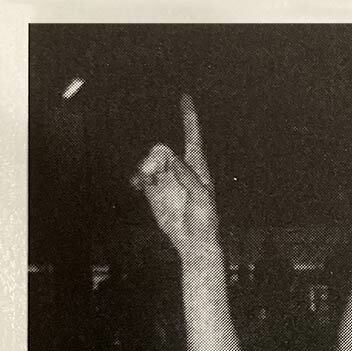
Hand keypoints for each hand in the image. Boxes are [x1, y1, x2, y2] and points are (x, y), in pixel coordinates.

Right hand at [132, 95, 218, 253]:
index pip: (192, 137)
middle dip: (153, 158)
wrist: (193, 242)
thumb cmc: (204, 220)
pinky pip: (142, 176)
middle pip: (161, 150)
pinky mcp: (154, 191)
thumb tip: (172, 159)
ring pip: (149, 161)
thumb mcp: (201, 197)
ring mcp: (166, 179)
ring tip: (145, 182)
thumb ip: (187, 177)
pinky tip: (138, 186)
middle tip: (151, 173)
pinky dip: (138, 177)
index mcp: (197, 168)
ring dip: (145, 169)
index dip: (189, 118)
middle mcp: (180, 170)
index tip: (185, 98)